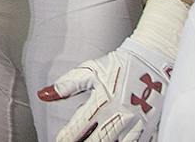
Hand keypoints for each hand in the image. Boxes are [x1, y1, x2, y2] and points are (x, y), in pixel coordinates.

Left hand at [39, 0, 186, 141]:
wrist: (153, 61)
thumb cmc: (118, 65)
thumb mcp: (89, 71)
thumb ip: (66, 86)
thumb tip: (42, 95)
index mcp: (102, 102)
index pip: (80, 126)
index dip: (67, 136)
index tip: (59, 140)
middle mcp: (119, 116)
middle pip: (98, 140)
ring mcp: (136, 124)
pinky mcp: (150, 128)